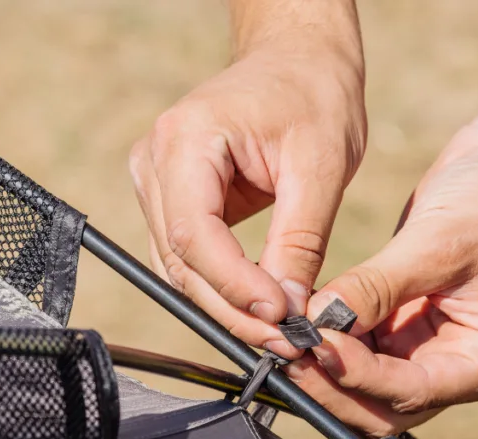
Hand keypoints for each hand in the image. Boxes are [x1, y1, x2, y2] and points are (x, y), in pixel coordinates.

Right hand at [129, 32, 365, 358]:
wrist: (295, 59)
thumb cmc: (312, 94)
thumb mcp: (322, 165)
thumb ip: (300, 241)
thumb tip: (290, 311)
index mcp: (186, 139)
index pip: (194, 233)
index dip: (233, 284)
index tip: (281, 316)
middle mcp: (154, 160)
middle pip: (181, 258)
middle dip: (232, 308)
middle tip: (284, 341)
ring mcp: (155, 180)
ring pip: (179, 267)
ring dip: (226, 306)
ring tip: (278, 333)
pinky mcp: (170, 198)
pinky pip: (188, 256)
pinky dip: (222, 286)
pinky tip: (260, 307)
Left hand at [286, 128, 477, 436]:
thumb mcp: (436, 243)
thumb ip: (375, 288)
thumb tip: (317, 320)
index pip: (410, 392)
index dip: (355, 375)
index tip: (311, 343)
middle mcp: (456, 367)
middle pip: (380, 404)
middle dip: (330, 382)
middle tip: (282, 349)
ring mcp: (426, 348)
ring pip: (359, 381)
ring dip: (320, 361)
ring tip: (281, 331)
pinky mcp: (400, 324)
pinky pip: (354, 345)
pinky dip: (326, 334)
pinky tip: (296, 313)